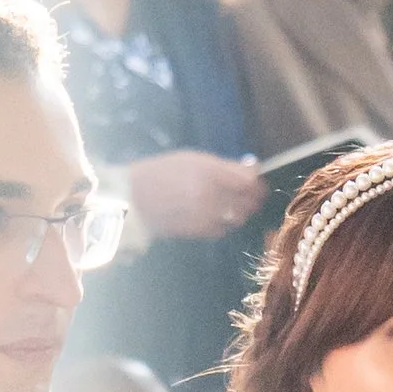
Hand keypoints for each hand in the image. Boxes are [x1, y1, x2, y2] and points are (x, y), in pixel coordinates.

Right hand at [124, 150, 266, 241]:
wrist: (134, 197)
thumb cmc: (164, 172)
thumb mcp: (193, 159)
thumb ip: (224, 166)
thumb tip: (252, 169)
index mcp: (209, 172)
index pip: (247, 181)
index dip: (256, 182)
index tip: (257, 181)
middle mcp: (210, 195)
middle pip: (247, 201)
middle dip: (253, 199)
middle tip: (253, 196)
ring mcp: (205, 215)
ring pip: (238, 218)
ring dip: (241, 213)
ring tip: (234, 206)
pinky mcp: (199, 231)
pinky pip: (223, 230)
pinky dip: (225, 224)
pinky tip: (218, 216)